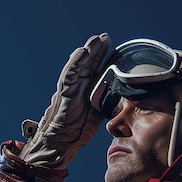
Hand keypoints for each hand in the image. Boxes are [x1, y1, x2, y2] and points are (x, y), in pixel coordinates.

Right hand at [19, 33, 110, 169]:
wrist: (60, 143)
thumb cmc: (76, 132)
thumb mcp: (96, 114)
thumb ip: (105, 103)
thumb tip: (121, 98)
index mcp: (85, 91)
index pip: (95, 71)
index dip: (102, 59)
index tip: (112, 47)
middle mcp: (76, 87)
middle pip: (87, 65)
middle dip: (96, 51)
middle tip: (104, 38)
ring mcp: (69, 89)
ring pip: (78, 66)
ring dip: (87, 52)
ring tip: (96, 40)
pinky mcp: (63, 93)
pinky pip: (68, 75)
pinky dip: (75, 63)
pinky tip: (81, 52)